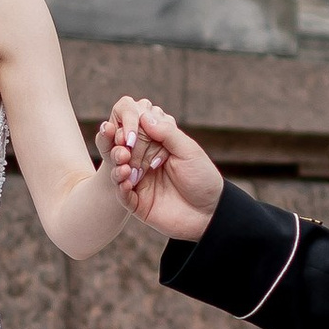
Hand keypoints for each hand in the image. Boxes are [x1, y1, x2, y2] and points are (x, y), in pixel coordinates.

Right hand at [99, 96, 223, 241]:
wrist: (210, 213)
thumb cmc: (203, 178)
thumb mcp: (188, 151)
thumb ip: (167, 133)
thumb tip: (145, 115)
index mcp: (158, 149)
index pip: (137, 136)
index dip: (129, 133)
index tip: (124, 131)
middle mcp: (146, 164)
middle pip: (124, 153)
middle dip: (120, 150)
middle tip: (122, 151)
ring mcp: (141, 184)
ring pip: (119, 173)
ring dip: (117, 168)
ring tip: (123, 166)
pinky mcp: (138, 204)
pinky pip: (123, 195)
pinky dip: (121, 188)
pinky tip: (126, 183)